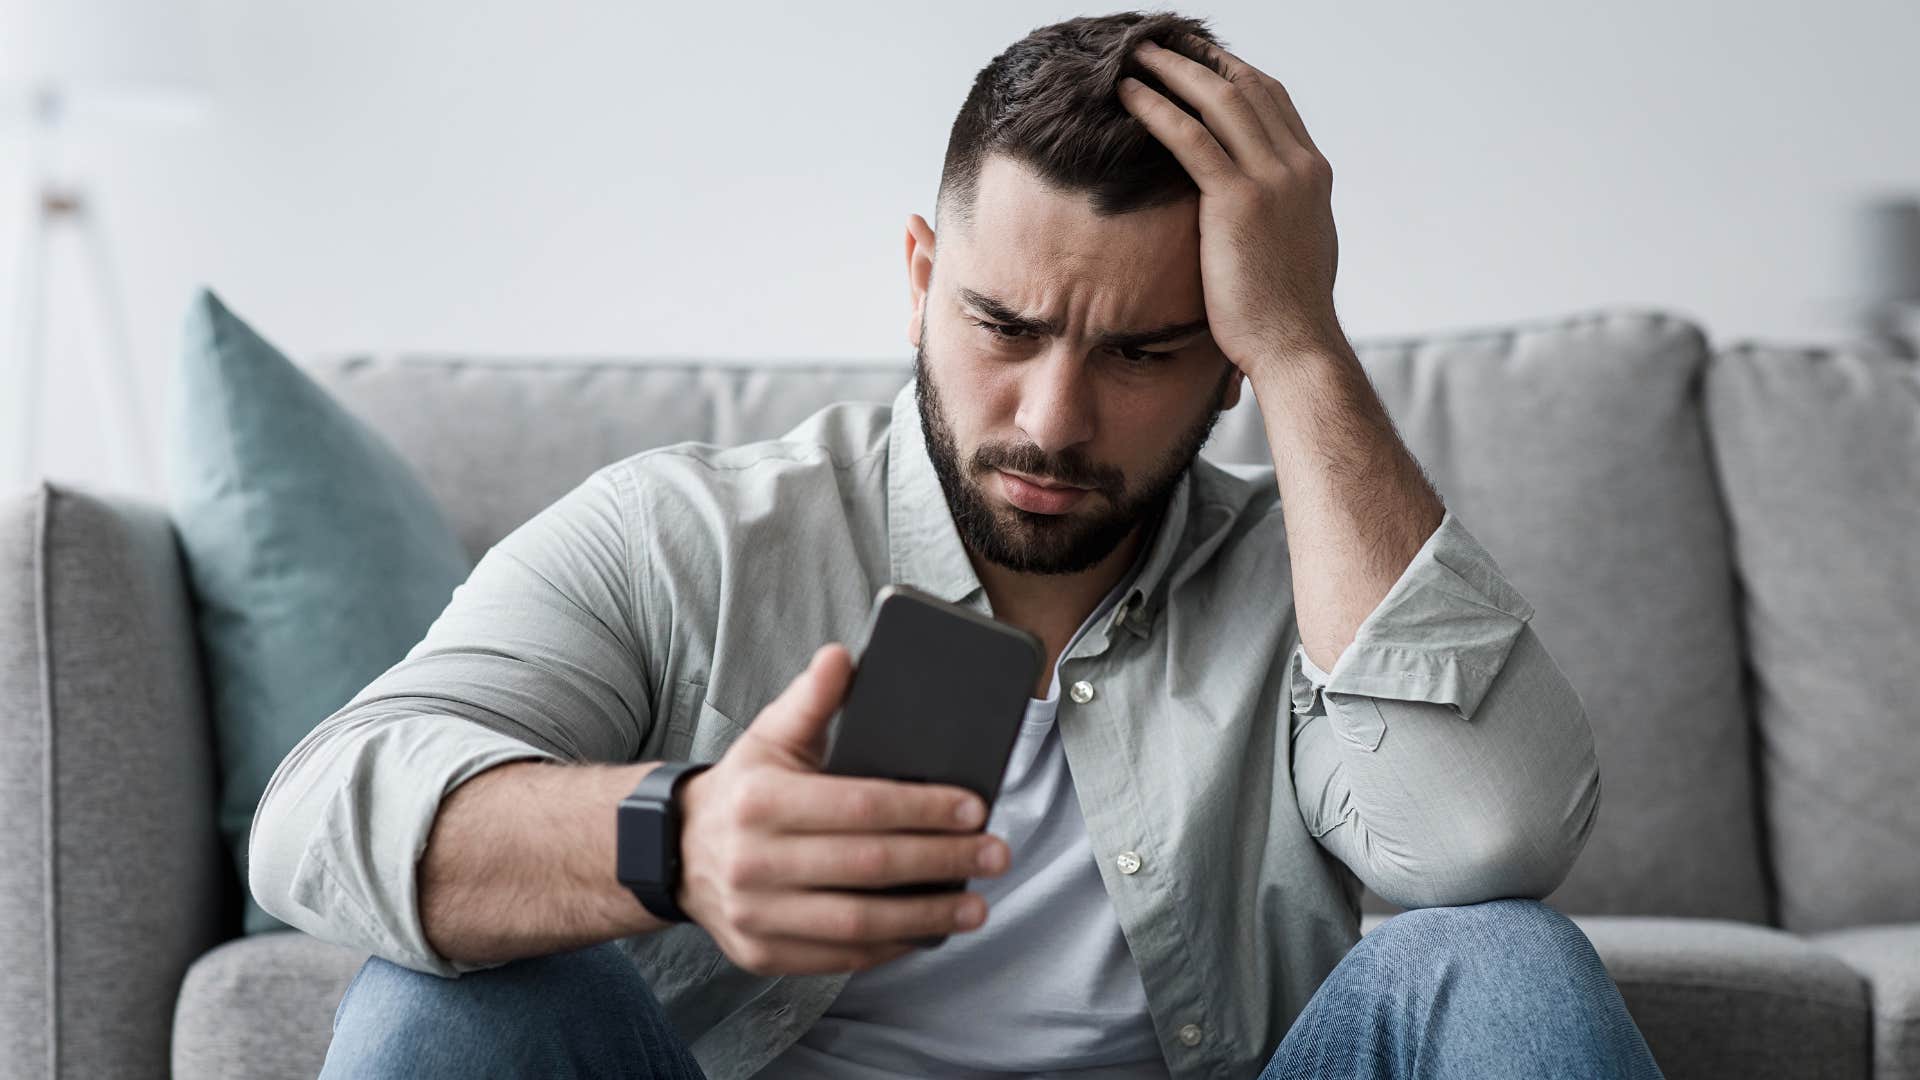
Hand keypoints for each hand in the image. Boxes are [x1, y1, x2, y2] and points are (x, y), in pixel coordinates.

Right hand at [673, 643, 1010, 975]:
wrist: (676, 852)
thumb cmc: (743, 789)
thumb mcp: (769, 737)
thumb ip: (810, 699)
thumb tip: (841, 656)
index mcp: (760, 800)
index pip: (858, 805)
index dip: (923, 808)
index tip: (974, 808)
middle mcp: (752, 860)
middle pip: (867, 865)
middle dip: (941, 861)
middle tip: (996, 854)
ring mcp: (754, 914)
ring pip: (857, 922)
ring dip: (927, 916)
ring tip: (977, 905)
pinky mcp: (760, 953)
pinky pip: (839, 957)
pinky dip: (890, 947)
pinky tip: (928, 932)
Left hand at [1118, 36, 1340, 376]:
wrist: (1295, 347)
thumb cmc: (1285, 314)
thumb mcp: (1295, 248)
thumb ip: (1280, 214)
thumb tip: (1257, 209)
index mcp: (1311, 174)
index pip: (1272, 100)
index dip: (1232, 72)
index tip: (1197, 59)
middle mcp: (1297, 166)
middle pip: (1246, 87)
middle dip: (1200, 59)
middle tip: (1160, 42)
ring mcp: (1272, 180)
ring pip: (1218, 101)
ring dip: (1173, 70)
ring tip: (1135, 53)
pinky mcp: (1238, 202)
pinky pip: (1190, 139)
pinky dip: (1157, 109)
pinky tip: (1128, 95)